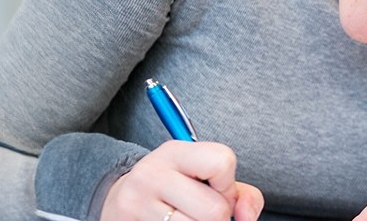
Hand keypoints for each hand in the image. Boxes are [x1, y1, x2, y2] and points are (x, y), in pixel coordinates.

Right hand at [102, 140, 265, 220]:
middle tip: (200, 212)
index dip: (228, 186)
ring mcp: (138, 205)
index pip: (222, 162)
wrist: (120, 202)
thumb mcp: (204, 178)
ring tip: (186, 219)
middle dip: (219, 218)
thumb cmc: (175, 191)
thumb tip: (246, 218)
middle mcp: (151, 175)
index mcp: (173, 152)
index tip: (215, 190)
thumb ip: (240, 195)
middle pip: (215, 210)